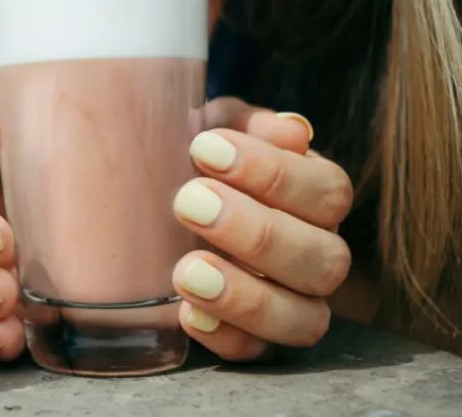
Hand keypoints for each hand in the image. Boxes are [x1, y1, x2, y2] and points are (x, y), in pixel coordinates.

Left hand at [171, 98, 353, 359]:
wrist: (150, 192)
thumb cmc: (193, 156)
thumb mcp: (212, 125)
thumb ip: (244, 122)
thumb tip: (289, 132)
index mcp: (316, 195)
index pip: (326, 191)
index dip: (273, 173)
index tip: (205, 148)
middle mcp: (317, 252)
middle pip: (324, 259)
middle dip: (255, 232)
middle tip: (187, 202)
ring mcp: (292, 301)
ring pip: (305, 319)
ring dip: (246, 297)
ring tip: (185, 271)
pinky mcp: (254, 339)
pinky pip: (256, 354)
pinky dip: (226, 337)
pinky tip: (186, 314)